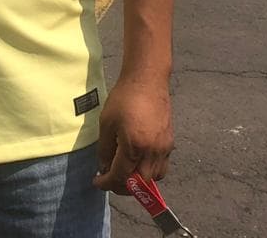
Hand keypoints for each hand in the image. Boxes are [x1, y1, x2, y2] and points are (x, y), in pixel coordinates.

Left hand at [93, 76, 172, 193]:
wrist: (147, 81)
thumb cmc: (123, 98)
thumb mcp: (107, 123)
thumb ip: (105, 149)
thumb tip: (104, 167)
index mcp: (135, 147)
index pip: (121, 176)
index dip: (107, 182)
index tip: (97, 181)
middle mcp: (153, 152)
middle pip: (140, 183)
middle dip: (122, 185)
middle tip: (109, 179)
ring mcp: (164, 148)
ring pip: (154, 177)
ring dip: (139, 181)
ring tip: (124, 172)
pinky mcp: (169, 143)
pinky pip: (161, 166)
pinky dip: (149, 171)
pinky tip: (138, 161)